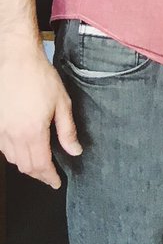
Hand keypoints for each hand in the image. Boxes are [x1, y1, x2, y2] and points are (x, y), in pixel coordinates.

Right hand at [0, 44, 80, 188]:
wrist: (16, 60)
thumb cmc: (41, 78)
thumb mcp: (62, 103)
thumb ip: (67, 130)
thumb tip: (75, 151)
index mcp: (32, 131)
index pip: (41, 164)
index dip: (49, 177)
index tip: (56, 183)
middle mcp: (13, 135)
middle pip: (25, 166)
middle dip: (39, 174)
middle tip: (50, 176)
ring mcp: (0, 130)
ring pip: (12, 159)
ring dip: (26, 165)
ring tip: (40, 165)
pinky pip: (3, 148)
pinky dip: (14, 154)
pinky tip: (24, 150)